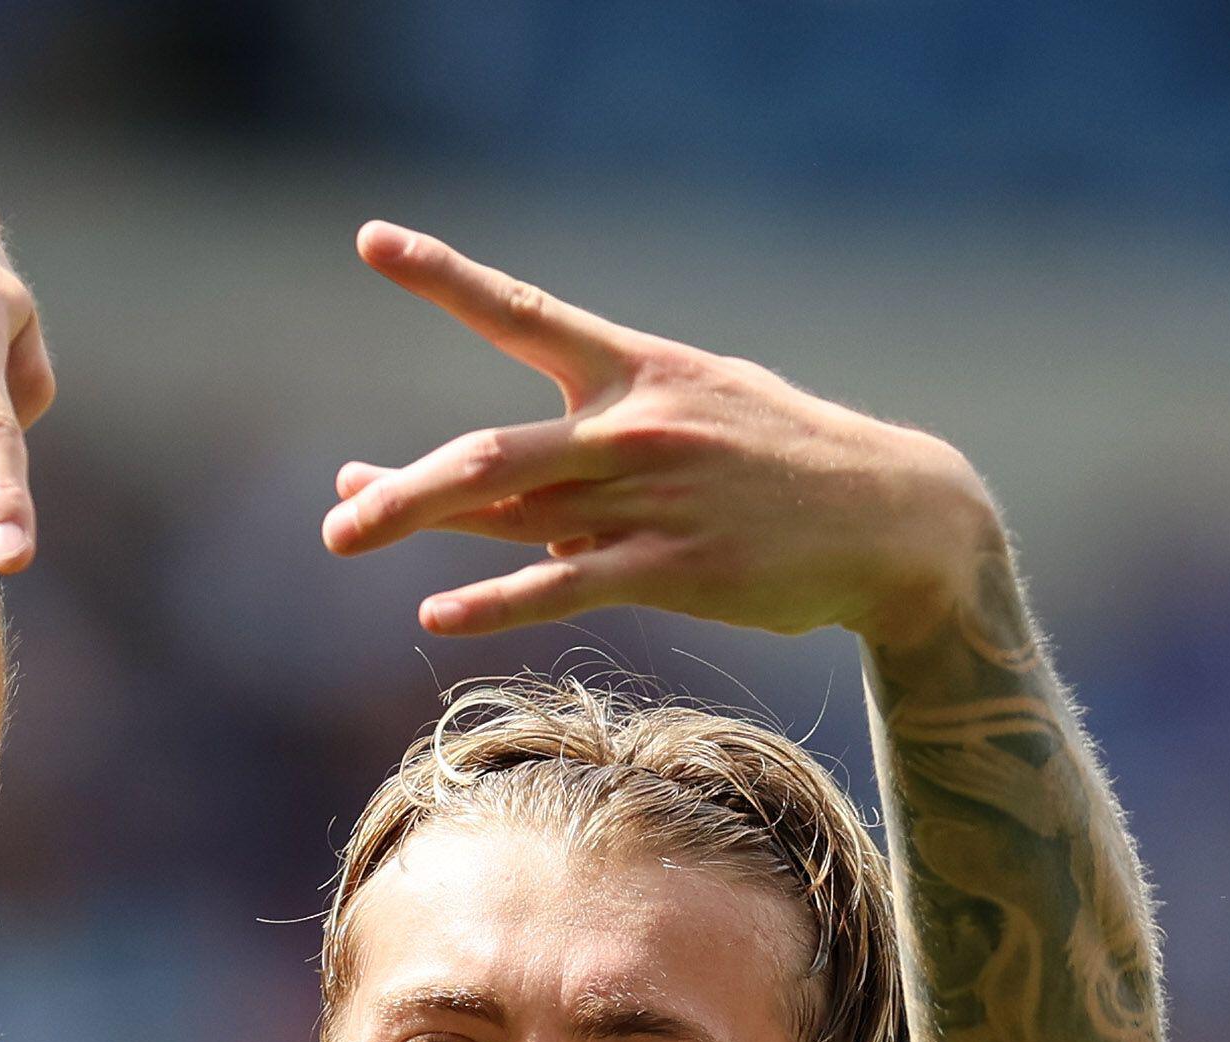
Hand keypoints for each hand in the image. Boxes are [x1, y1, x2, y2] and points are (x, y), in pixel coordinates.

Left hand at [320, 222, 1000, 646]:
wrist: (894, 519)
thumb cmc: (789, 467)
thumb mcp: (704, 416)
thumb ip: (606, 454)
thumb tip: (517, 518)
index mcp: (638, 372)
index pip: (523, 314)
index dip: (445, 277)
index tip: (372, 241)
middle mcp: (632, 428)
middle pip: (488, 450)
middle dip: (402, 480)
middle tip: (335, 508)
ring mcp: (650, 500)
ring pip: (510, 511)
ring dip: (418, 519)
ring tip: (343, 534)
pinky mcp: (674, 569)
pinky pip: (563, 584)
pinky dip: (496, 598)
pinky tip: (439, 612)